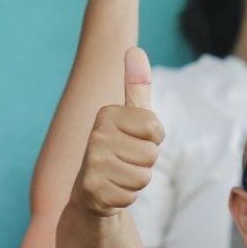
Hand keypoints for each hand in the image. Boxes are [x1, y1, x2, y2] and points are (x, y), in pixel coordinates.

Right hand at [72, 47, 163, 216]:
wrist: (90, 191)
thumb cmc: (119, 150)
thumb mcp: (132, 118)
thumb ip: (137, 86)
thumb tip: (135, 49)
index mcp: (107, 114)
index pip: (156, 130)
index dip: (153, 141)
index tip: (133, 142)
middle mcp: (96, 135)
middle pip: (151, 154)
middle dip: (144, 163)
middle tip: (124, 162)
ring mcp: (92, 163)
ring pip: (143, 176)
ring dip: (136, 181)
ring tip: (118, 176)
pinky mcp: (92, 190)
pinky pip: (131, 196)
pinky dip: (126, 197)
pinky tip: (111, 191)